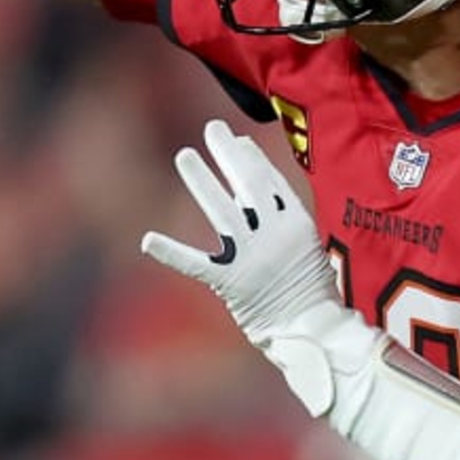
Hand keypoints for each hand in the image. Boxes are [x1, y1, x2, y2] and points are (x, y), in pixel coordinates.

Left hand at [138, 121, 343, 342]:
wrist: (311, 329)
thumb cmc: (310, 288)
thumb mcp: (305, 243)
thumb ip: (281, 213)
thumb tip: (261, 181)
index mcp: (296, 223)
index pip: (270, 182)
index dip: (251, 159)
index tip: (237, 141)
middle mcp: (274, 234)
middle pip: (248, 186)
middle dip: (228, 155)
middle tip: (212, 129)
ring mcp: (251, 257)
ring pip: (221, 211)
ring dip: (201, 182)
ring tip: (185, 156)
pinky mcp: (230, 282)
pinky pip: (196, 263)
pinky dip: (171, 252)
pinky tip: (148, 240)